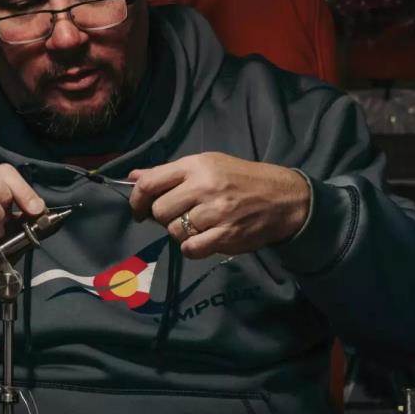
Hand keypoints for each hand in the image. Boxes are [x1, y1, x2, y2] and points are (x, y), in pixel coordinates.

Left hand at [127, 152, 309, 258]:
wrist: (282, 197)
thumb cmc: (239, 179)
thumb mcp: (206, 165)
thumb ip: (168, 173)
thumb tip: (132, 177)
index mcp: (195, 165)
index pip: (150, 182)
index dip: (137, 199)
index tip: (139, 209)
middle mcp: (204, 187)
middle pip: (160, 210)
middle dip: (162, 217)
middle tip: (177, 215)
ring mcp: (215, 212)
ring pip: (174, 230)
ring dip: (180, 232)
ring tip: (197, 224)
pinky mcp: (226, 235)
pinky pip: (190, 248)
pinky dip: (191, 247)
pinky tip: (202, 239)